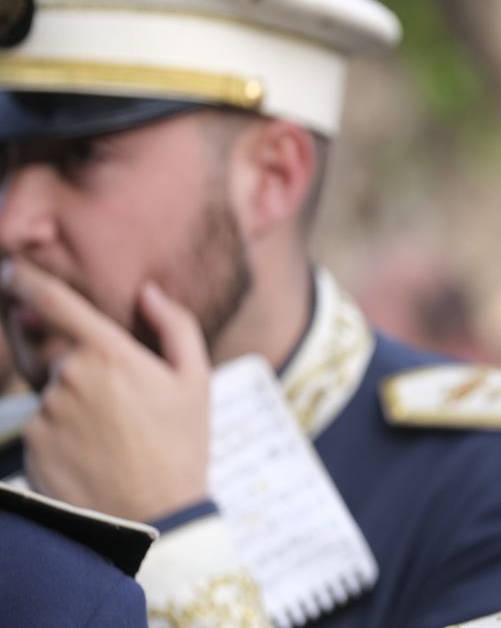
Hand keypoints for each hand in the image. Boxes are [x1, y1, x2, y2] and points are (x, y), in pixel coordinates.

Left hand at [13, 258, 211, 522]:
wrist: (154, 515)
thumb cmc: (182, 444)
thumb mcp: (197, 380)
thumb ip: (175, 326)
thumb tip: (149, 292)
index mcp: (109, 354)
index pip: (55, 303)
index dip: (28, 282)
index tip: (14, 271)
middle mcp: (69, 378)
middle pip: (55, 352)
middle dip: (75, 361)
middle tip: (114, 396)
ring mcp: (46, 412)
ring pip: (51, 389)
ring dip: (73, 399)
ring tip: (113, 432)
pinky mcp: (31, 444)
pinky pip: (42, 423)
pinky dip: (63, 430)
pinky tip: (95, 451)